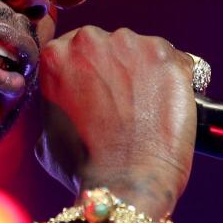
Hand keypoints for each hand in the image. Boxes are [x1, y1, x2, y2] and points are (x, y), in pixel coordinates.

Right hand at [34, 26, 197, 218]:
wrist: (126, 182)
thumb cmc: (85, 166)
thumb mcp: (46, 134)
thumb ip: (55, 105)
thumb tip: (67, 105)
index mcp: (55, 56)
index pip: (74, 48)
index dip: (89, 71)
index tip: (99, 89)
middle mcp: (89, 41)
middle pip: (109, 45)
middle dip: (117, 68)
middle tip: (125, 101)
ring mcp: (130, 44)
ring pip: (142, 50)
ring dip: (145, 70)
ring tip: (148, 106)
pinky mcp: (165, 55)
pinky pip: (176, 59)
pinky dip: (176, 77)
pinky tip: (169, 103)